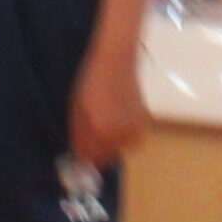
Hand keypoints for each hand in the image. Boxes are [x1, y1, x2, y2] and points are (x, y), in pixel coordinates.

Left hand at [70, 51, 147, 168]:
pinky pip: (128, 137)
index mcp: (102, 134)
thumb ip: (79, 137)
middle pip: (107, 158)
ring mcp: (135, 130)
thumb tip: (81, 157)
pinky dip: (121, 132)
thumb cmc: (92, 83)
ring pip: (119, 148)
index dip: (83, 157)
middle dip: (97, 150)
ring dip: (110, 142)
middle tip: (90, 134)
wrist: (117, 62)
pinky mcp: (144, 122)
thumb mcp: (78, 111)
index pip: (91, 160)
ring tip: (104, 121)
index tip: (79, 151)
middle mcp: (121, 136)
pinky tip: (116, 116)